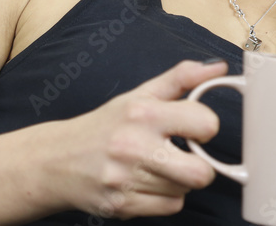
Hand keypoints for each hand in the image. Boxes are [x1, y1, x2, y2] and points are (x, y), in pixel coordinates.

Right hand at [46, 59, 227, 218]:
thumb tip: (218, 67)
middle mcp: (134, 147)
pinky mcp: (121, 206)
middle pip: (200, 173)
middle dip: (200, 165)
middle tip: (184, 155)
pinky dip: (164, 198)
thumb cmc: (106, 126)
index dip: (206, 127)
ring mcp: (126, 179)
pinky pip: (169, 208)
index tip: (194, 128)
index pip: (205, 124)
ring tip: (157, 167)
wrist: (57, 160)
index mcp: (144, 113)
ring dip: (178, 181)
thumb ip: (182, 78)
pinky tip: (147, 183)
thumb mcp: (141, 94)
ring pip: (184, 191)